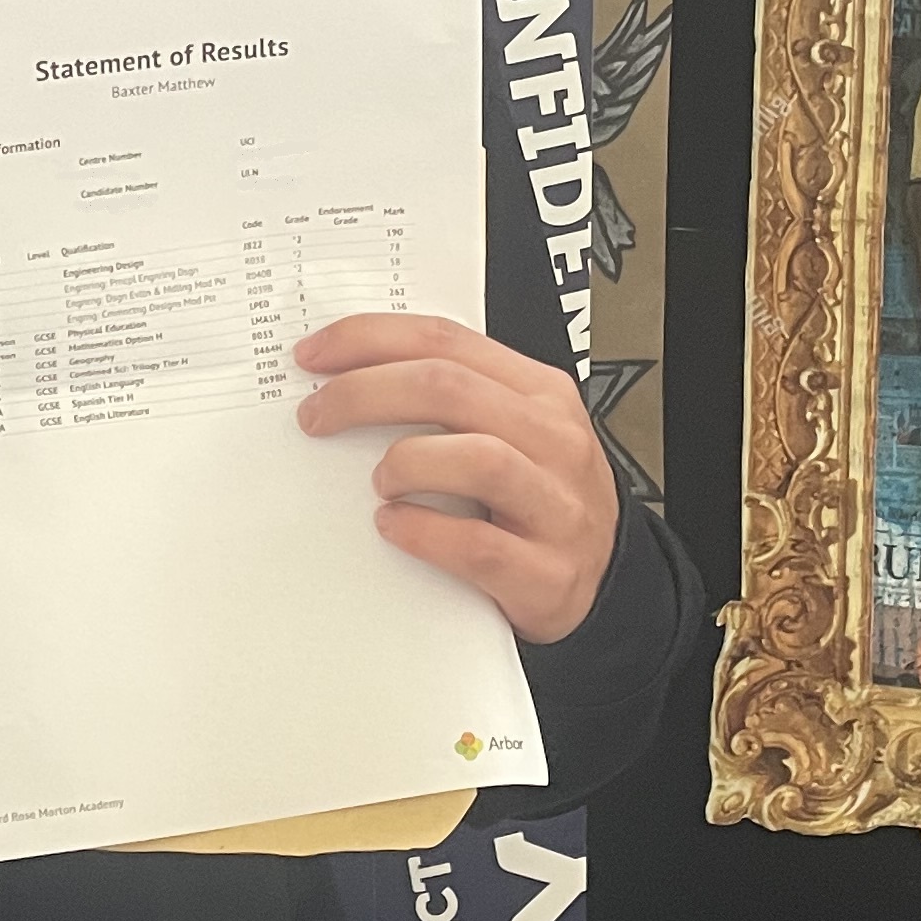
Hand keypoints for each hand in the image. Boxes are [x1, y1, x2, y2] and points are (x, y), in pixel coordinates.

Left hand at [294, 313, 620, 644]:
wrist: (606, 580)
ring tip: (378, 481)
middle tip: (316, 416)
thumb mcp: (515, 431)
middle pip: (449, 388)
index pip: (447, 340)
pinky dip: (424, 532)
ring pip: (477, 458)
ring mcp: (555, 506)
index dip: (370, 340)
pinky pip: (478, 545)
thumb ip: (454, 400)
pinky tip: (393, 528)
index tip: (314, 356)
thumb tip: (349, 378)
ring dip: (407, 461)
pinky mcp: (546, 572)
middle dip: (365, 393)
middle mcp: (553, 438)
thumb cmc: (539, 500)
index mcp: (538, 391)